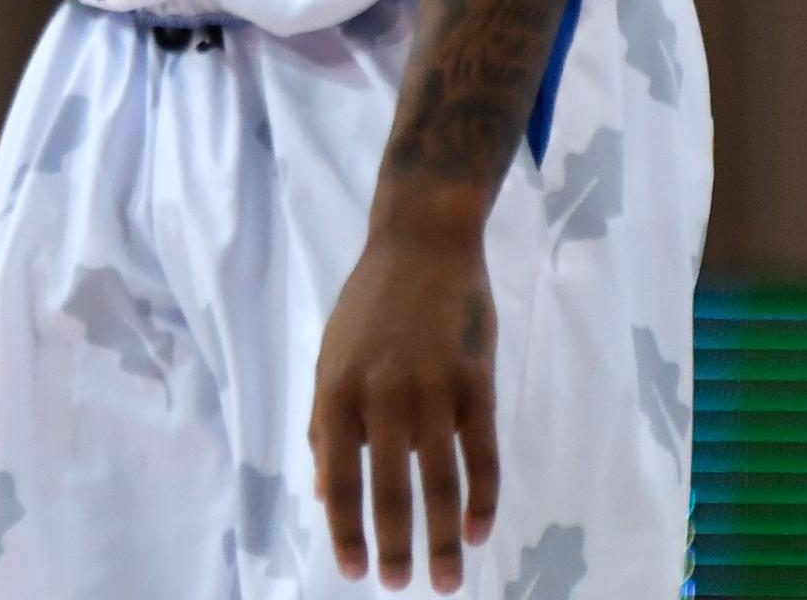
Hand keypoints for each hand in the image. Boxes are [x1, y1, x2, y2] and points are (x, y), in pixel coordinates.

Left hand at [309, 207, 499, 593]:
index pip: (339, 477)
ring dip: (444, 537)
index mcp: (338, 391)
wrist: (422, 240)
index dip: (346, 530)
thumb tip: (324, 494)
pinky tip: (480, 529)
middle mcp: (382, 394)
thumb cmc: (371, 305)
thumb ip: (326, 425)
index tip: (354, 572)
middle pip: (390, 488)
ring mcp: (432, 387)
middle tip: (400, 586)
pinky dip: (483, 497)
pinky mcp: (475, 379)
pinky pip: (482, 451)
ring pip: (440, 479)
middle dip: (395, 546)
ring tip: (447, 578)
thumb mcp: (331, 358)